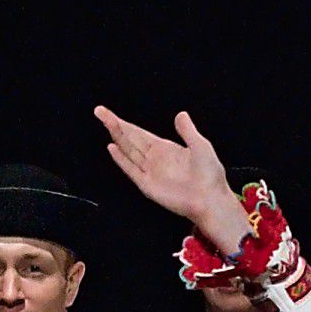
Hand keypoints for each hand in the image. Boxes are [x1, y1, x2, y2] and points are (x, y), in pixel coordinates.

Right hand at [93, 103, 250, 246]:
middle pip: (130, 139)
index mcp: (166, 149)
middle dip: (115, 125)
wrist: (210, 200)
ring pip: (128, 150)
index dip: (125, 124)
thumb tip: (180, 114)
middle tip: (100, 111)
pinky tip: (112, 148)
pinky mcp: (148, 185)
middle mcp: (154, 159)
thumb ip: (187, 131)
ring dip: (117, 136)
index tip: (112, 114)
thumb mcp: (201, 146)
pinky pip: (131, 170)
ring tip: (105, 121)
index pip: (139, 134)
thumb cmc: (210, 176)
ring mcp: (149, 172)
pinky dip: (121, 159)